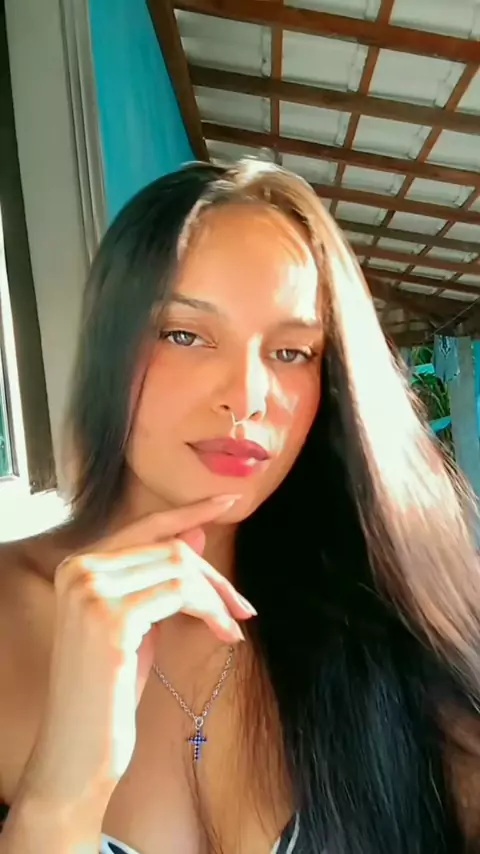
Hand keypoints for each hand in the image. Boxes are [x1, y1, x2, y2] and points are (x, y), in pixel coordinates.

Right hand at [20, 495, 254, 821]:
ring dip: (215, 597)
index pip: (144, 526)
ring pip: (178, 566)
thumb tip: (196, 534)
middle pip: (169, 548)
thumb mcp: (139, 623)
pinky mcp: (110, 619)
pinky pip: (179, 592)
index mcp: (78, 565)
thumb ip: (159, 577)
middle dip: (213, 576)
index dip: (190, 512)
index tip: (229, 501)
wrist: (79, 750)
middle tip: (242, 607)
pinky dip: (210, 610)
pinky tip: (222, 633)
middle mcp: (78, 570)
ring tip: (230, 627)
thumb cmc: (109, 691)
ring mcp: (90, 591)